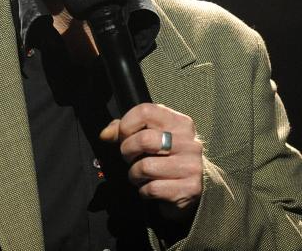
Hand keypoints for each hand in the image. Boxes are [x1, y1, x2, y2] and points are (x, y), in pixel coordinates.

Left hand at [100, 103, 202, 221]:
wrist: (195, 188)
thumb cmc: (166, 158)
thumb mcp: (150, 137)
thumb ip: (126, 130)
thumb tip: (106, 134)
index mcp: (179, 123)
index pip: (145, 111)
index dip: (126, 125)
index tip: (123, 136)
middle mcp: (189, 142)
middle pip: (144, 140)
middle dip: (127, 151)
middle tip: (129, 158)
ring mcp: (192, 165)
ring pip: (146, 167)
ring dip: (134, 174)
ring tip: (140, 175)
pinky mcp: (190, 188)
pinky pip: (152, 188)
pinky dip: (144, 190)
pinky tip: (150, 187)